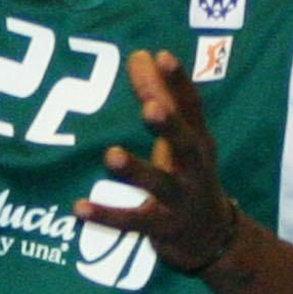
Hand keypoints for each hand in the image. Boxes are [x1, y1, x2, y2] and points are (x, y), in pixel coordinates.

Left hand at [74, 51, 240, 273]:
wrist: (213, 239)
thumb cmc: (189, 174)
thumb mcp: (181, 137)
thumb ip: (160, 96)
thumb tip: (140, 54)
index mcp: (199, 141)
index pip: (192, 108)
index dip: (180, 82)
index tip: (162, 56)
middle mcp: (195, 169)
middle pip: (186, 145)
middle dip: (169, 127)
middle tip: (149, 108)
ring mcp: (182, 202)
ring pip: (160, 186)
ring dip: (136, 171)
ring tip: (111, 155)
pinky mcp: (164, 228)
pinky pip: (133, 223)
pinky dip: (107, 217)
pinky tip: (79, 208)